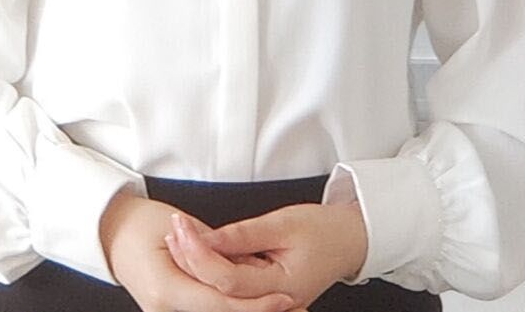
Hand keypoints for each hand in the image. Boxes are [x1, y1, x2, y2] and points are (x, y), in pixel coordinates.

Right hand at [100, 191, 298, 311]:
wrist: (110, 232)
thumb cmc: (138, 223)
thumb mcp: (178, 227)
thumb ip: (214, 248)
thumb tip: (248, 263)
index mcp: (166, 290)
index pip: (221, 303)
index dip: (256, 304)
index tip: (285, 299)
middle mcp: (164, 310)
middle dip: (257, 311)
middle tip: (296, 308)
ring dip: (246, 309)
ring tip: (283, 304)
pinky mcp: (171, 311)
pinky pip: (206, 311)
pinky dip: (229, 306)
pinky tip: (254, 301)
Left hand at [165, 201, 369, 311]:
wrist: (350, 240)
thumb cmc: (324, 230)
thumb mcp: (283, 224)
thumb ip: (243, 235)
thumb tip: (206, 239)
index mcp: (281, 288)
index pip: (228, 281)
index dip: (200, 255)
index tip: (182, 228)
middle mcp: (272, 301)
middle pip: (219, 290)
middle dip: (192, 261)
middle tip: (173, 231)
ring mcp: (267, 299)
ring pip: (222, 289)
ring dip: (198, 264)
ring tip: (179, 235)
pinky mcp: (262, 291)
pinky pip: (232, 284)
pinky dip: (213, 266)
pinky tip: (197, 247)